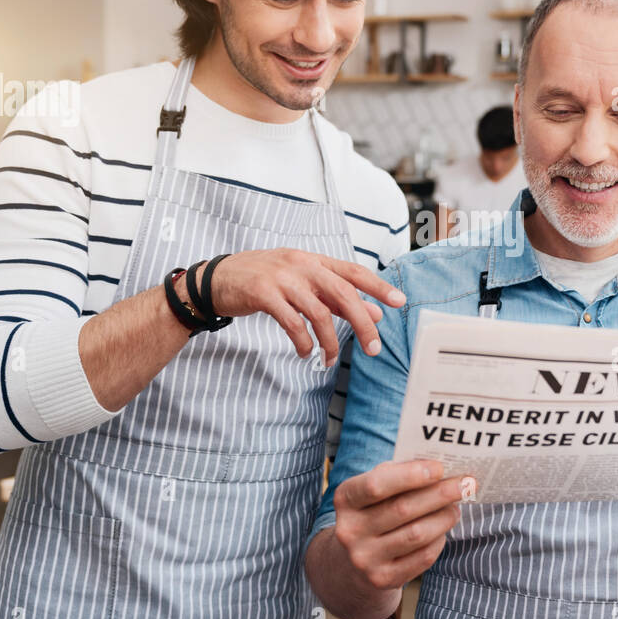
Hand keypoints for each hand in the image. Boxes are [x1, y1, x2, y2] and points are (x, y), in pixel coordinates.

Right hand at [205, 249, 404, 365]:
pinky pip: (291, 322)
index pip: (353, 271)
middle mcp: (301, 264)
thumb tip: (374, 313)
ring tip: (330, 358)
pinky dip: (303, 342)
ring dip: (330, 341)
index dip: (378, 286)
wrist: (218, 278)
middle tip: (374, 348)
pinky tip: (306, 353)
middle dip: (362, 323)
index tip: (399, 302)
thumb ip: (336, 298)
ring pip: (318, 312)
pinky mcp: (263, 293)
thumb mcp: (302, 285)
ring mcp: (282, 278)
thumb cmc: (265, 281)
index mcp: (314, 260)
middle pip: (343, 293)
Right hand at [333, 459, 471, 590]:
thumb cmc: (373, 512)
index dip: (410, 475)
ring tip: (455, 507)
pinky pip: (422, 557)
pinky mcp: (382, 579)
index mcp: (345, 499)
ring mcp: (365, 558)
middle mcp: (350, 530)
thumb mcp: (375, 490)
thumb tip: (439, 466)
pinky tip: (442, 529)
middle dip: (439, 494)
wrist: (354, 561)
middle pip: (403, 509)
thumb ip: (399, 474)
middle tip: (466, 484)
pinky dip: (438, 540)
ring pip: (417, 534)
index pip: (376, 485)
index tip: (440, 468)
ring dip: (444, 517)